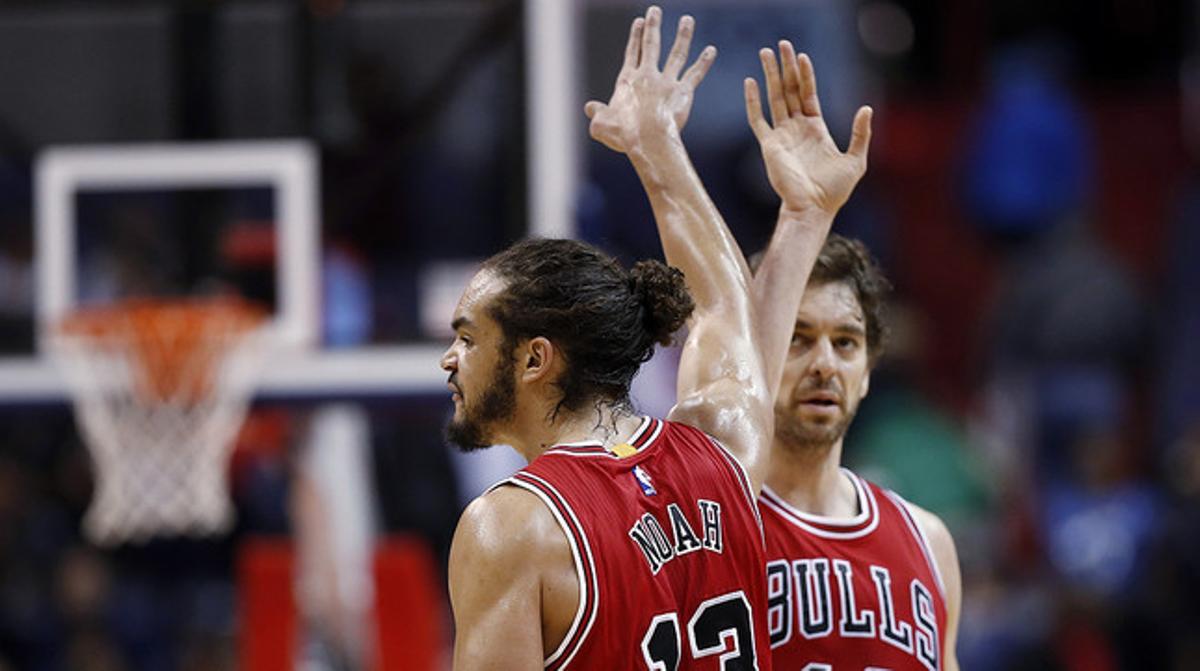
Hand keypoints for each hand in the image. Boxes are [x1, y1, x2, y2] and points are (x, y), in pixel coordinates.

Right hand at [585, 6, 715, 153]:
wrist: (647, 138)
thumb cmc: (623, 133)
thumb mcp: (601, 124)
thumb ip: (597, 113)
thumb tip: (590, 108)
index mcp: (627, 81)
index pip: (632, 54)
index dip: (635, 38)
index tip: (639, 23)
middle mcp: (647, 76)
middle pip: (651, 45)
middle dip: (653, 26)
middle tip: (655, 11)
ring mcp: (667, 82)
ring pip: (676, 54)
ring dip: (683, 36)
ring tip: (687, 20)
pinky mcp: (683, 92)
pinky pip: (695, 74)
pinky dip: (703, 62)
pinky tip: (711, 50)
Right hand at [745, 42, 871, 215]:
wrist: (813, 209)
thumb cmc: (835, 191)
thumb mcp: (856, 160)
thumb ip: (860, 134)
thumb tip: (866, 108)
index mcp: (816, 129)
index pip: (808, 95)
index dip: (805, 76)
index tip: (801, 56)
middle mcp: (797, 129)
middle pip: (789, 91)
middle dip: (785, 68)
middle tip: (782, 45)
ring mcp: (781, 136)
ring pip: (774, 99)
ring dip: (769, 76)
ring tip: (765, 53)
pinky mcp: (769, 146)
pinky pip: (758, 120)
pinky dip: (752, 102)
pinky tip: (750, 83)